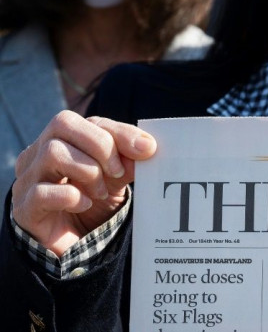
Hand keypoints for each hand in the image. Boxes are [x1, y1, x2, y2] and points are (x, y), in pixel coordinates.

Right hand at [12, 110, 156, 255]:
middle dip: (101, 147)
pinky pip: (43, 192)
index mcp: (62, 140)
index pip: (89, 120)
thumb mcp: (116, 176)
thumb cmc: (94, 201)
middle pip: (63, 124)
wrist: (76, 244)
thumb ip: (128, 159)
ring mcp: (26, 179)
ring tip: (100, 192)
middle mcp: (37, 153)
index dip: (120, 133)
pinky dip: (71, 197)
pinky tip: (84, 204)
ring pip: (53, 153)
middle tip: (117, 173)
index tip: (146, 150)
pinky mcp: (23, 209)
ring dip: (88, 172)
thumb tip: (146, 147)